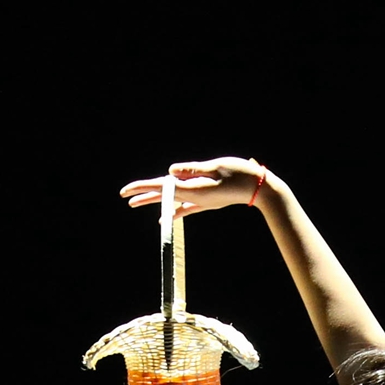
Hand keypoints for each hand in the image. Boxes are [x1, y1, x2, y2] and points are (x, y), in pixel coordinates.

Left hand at [117, 158, 274, 219]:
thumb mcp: (215, 167)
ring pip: (172, 200)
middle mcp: (195, 197)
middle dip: (143, 195)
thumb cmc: (240, 175)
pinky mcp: (208, 201)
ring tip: (136, 203)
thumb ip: (193, 170)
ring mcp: (201, 200)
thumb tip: (171, 171)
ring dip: (154, 201)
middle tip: (124, 197)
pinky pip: (185, 207)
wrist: (260, 189)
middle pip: (164, 195)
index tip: (127, 191)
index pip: (163, 187)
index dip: (143, 188)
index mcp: (194, 188)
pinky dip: (173, 210)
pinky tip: (165, 217)